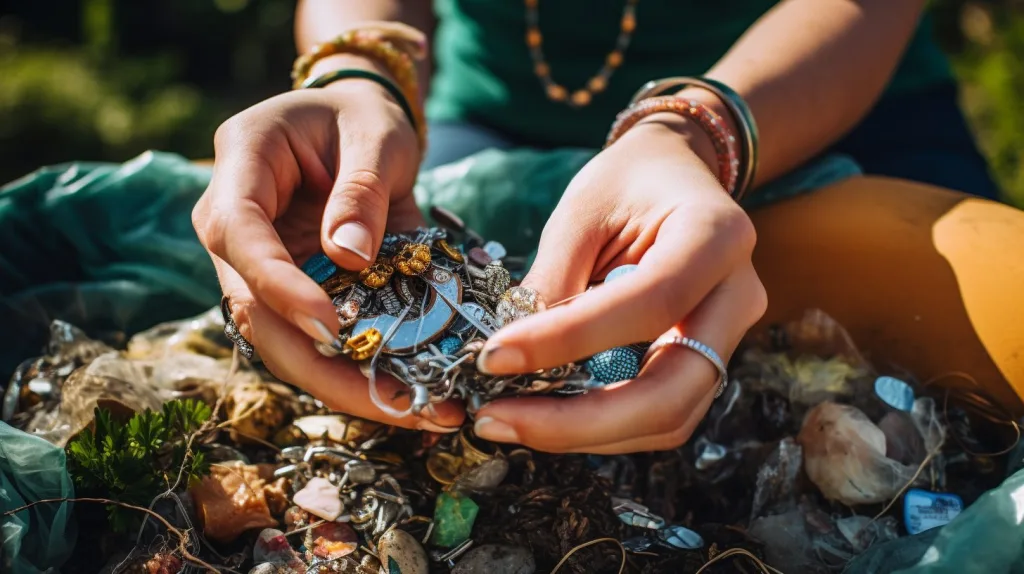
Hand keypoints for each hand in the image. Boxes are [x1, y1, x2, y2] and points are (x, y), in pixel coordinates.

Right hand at [192, 74, 462, 431]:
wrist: (359, 123)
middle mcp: (234, 224)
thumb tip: (348, 258)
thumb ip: (362, 190)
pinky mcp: (292, 291)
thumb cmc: (363, 116)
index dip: (279, 286)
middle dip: (322, 367)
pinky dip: (361, 370)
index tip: (332, 328)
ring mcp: (259, 264)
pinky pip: (316, 339)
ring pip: (282, 340)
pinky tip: (414, 396)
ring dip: (346, 384)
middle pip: (254, 309)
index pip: (239, 235)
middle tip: (397, 404)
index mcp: (242, 165)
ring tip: (420, 411)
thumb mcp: (377, 135)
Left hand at [472, 115, 766, 452]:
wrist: (676, 176)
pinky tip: (543, 413)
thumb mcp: (581, 211)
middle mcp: (737, 296)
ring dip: (583, 434)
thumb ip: (553, 279)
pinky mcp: (703, 363)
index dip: (570, 339)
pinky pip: (659, 415)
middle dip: (580, 422)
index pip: (649, 302)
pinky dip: (598, 426)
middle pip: (674, 390)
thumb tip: (509, 358)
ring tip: (506, 419)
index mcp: (716, 235)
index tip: (495, 356)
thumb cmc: (627, 182)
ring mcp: (728, 338)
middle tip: (496, 420)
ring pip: (668, 418)